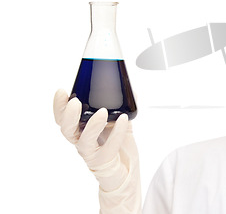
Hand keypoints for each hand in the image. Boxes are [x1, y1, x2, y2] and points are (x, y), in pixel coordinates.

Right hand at [53, 89, 141, 213]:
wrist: (127, 172)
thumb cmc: (119, 147)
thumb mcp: (119, 123)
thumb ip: (120, 108)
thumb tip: (129, 90)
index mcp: (81, 129)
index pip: (64, 118)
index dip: (59, 106)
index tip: (61, 91)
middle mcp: (82, 141)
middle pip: (66, 129)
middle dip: (68, 115)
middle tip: (74, 102)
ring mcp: (91, 153)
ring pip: (83, 141)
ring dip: (92, 125)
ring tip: (102, 112)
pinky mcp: (103, 162)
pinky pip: (108, 148)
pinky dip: (116, 133)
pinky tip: (123, 120)